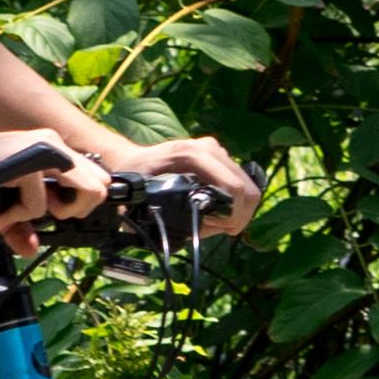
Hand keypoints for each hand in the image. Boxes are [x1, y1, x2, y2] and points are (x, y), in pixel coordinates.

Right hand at [0, 123, 103, 246]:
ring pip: (79, 195)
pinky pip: (39, 206)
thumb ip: (23, 225)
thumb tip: (31, 249)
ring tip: (15, 211)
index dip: (79, 205)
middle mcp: (54, 145)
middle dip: (74, 212)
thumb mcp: (5, 204)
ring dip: (47, 214)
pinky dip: (17, 216)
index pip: (95, 180)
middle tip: (41, 216)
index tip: (53, 214)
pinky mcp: (29, 162)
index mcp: (53, 150)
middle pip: (100, 188)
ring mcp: (44, 150)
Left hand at [119, 132, 263, 232]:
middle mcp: (208, 148)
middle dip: (239, 215)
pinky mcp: (217, 154)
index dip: (235, 216)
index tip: (223, 230)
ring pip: (248, 186)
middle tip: (223, 229)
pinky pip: (239, 181)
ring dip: (238, 209)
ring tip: (218, 221)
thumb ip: (172, 215)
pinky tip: (218, 209)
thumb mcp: (147, 202)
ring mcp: (214, 149)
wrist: (131, 160)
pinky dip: (234, 200)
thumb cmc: (134, 183)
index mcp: (192, 156)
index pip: (234, 188)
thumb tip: (202, 227)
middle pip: (247, 188)